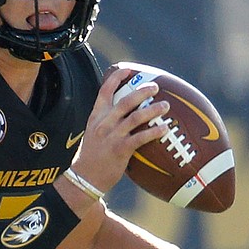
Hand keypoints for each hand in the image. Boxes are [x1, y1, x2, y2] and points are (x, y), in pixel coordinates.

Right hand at [70, 66, 169, 194]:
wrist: (83, 178)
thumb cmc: (90, 158)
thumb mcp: (93, 135)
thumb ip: (105, 124)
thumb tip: (122, 116)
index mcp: (96, 117)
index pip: (105, 91)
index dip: (117, 78)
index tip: (128, 70)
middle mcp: (104, 123)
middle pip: (126, 100)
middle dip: (142, 91)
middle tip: (155, 87)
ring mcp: (112, 136)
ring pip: (136, 117)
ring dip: (153, 109)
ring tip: (165, 106)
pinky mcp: (121, 150)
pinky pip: (141, 137)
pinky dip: (154, 131)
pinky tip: (164, 129)